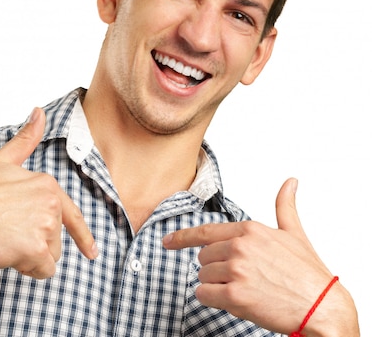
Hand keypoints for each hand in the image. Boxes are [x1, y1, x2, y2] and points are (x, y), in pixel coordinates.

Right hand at [0, 107, 97, 278]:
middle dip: (34, 243)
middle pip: (57, 239)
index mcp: (47, 183)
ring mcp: (45, 225)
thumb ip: (25, 139)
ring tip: (4, 240)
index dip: (84, 236)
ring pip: (51, 257)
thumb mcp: (0, 161)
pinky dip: (27, 270)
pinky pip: (44, 272)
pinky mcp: (36, 248)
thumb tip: (39, 111)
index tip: (92, 252)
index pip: (73, 216)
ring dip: (30, 257)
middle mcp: (51, 202)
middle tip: (5, 231)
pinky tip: (7, 254)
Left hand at [162, 178, 358, 334]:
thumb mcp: (295, 234)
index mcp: (249, 230)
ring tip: (246, 290)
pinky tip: (237, 301)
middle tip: (244, 279)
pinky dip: (214, 300)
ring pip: (203, 278)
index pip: (204, 232)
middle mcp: (240, 246)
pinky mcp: (235, 295)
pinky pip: (204, 295)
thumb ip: (285, 207)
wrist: (324, 307)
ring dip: (217, 287)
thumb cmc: (308, 274)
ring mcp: (236, 270)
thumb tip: (290, 182)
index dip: (181, 238)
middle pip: (203, 258)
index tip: (167, 241)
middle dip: (217, 270)